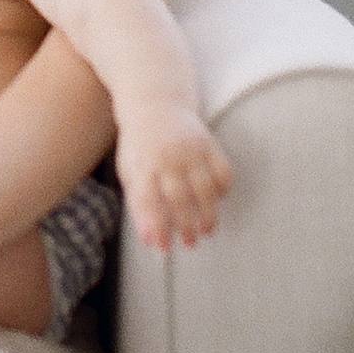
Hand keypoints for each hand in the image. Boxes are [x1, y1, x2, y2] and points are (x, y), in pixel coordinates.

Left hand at [117, 107, 232, 249]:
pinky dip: (223, 191)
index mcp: (142, 164)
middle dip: (186, 225)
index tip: (162, 248)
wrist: (155, 105)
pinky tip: (217, 202)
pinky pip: (223, 173)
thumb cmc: (140, 145)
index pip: (148, 201)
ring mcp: (191, 150)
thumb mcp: (130, 170)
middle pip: (180, 198)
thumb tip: (150, 240)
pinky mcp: (210, 144)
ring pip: (205, 189)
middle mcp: (167, 157)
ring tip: (206, 230)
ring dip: (208, 214)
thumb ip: (138, 203)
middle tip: (189, 243)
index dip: (156, 226)